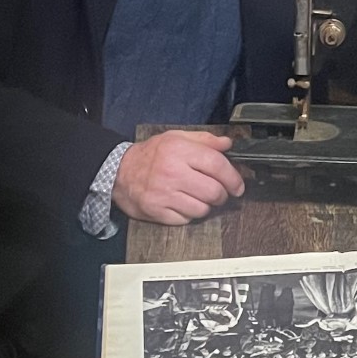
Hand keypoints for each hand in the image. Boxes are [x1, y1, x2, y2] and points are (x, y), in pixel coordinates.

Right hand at [112, 131, 243, 224]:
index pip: (217, 165)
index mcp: (180, 151)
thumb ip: (204, 139)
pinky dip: (189, 215)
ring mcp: (164, 195)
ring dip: (206, 206)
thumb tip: (228, 144)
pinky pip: (185, 220)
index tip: (237, 186)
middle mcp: (173, 173)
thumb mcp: (176, 137)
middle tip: (220, 192)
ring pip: (202, 209)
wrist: (118, 171)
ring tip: (199, 197)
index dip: (233, 177)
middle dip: (222, 195)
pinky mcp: (157, 212)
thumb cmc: (150, 154)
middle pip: (213, 191)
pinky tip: (183, 204)